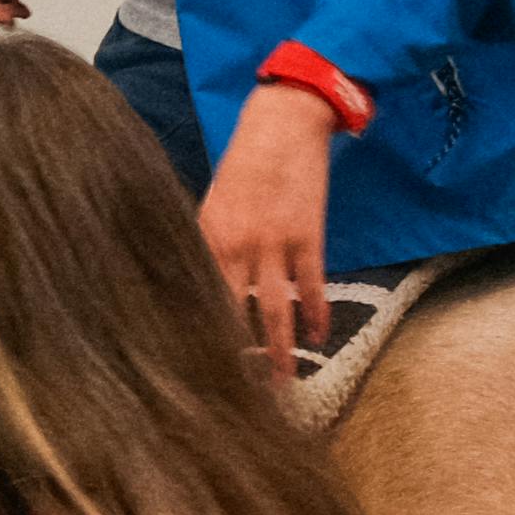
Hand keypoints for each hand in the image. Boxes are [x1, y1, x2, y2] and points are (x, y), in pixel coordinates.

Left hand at [200, 93, 333, 373]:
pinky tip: (318, 338)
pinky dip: (316, 315)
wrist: (283, 122)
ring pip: (274, 310)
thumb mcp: (212, 203)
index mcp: (205, 237)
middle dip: (235, 355)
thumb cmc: (243, 163)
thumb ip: (206, 244)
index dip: (199, 336)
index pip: (198, 298)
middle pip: (232, 313)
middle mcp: (236, 245)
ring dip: (278, 349)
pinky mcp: (309, 236)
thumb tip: (197, 285)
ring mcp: (274, 243)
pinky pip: (313, 287)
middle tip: (238, 392)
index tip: (198, 369)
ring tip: (281, 382)